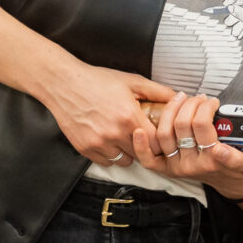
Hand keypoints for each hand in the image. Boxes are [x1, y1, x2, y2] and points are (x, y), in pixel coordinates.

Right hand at [38, 62, 177, 167]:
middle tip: (143, 135)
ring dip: (128, 152)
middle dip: (145, 146)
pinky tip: (110, 140)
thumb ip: (158, 91)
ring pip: (124, 161)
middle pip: (142, 154)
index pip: (157, 143)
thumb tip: (178, 97)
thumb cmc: (96, 80)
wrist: (64, 83)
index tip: (160, 136)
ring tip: (125, 137)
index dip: (161, 141)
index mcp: (129, 117)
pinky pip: (106, 162)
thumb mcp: (132, 81)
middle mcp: (114, 134)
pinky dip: (110, 154)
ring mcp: (98, 143)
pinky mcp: (85, 149)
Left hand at [127, 94, 242, 199]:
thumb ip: (236, 157)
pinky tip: (139, 130)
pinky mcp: (165, 168)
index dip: (206, 107)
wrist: (231, 182)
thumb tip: (220, 150)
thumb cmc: (238, 167)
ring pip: (164, 133)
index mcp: (211, 161)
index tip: (213, 101)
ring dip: (170, 111)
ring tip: (182, 100)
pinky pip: (148, 159)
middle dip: (190, 104)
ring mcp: (176, 166)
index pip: (201, 125)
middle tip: (199, 98)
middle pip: (181, 125)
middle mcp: (190, 165)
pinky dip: (141, 145)